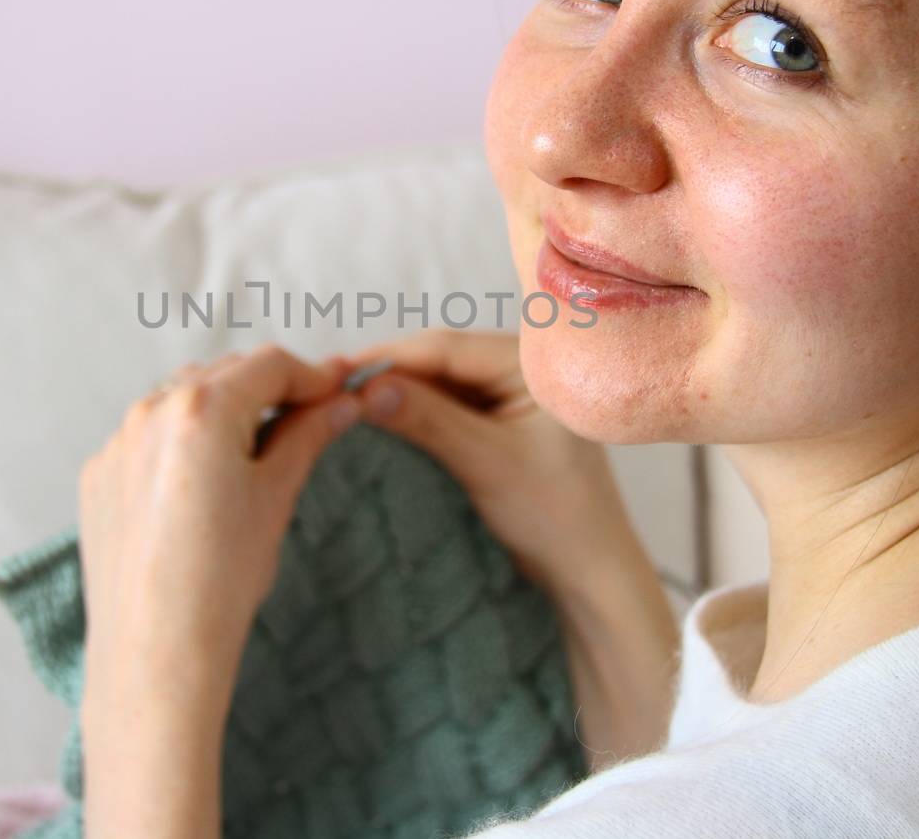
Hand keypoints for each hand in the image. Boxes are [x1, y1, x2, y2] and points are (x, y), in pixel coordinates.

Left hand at [77, 344, 363, 702]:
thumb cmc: (220, 581)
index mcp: (202, 409)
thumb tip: (341, 404)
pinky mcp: (99, 473)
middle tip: (308, 417)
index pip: (270, 364)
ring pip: (181, 399)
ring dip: (222, 409)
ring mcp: (117, 442)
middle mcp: (150, 411)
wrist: (154, 652)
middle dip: (268, 388)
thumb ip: (308, 436)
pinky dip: (180, 443)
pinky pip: (147, 437)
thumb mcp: (276, 497)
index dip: (312, 375)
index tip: (336, 392)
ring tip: (254, 451)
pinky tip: (202, 486)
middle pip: (225, 373)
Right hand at [337, 328, 630, 599]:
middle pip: (440, 359)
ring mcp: (513, 393)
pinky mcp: (502, 419)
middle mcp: (525, 367)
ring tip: (346, 401)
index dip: (389, 357)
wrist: (588, 570)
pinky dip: (417, 410)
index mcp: (534, 365)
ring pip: (441, 381)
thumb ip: (429, 420)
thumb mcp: (486, 462)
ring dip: (399, 391)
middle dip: (390, 372)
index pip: (446, 348)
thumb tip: (368, 389)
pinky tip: (382, 418)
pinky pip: (450, 403)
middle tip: (331, 387)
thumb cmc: (554, 515)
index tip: (338, 373)